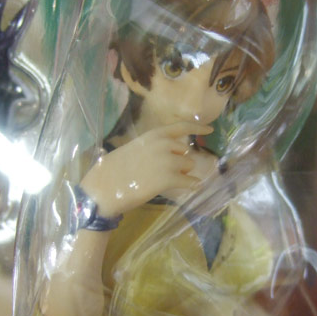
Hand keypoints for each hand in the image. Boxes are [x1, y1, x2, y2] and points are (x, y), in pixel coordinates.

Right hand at [80, 122, 212, 215]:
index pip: (180, 127)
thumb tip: (169, 154)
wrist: (105, 186)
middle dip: (180, 162)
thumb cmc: (115, 169)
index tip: (210, 130)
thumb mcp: (134, 149)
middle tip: (167, 172)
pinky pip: (190, 181)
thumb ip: (152, 148)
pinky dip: (193, 185)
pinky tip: (192, 188)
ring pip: (188, 166)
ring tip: (168, 182)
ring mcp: (167, 161)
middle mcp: (163, 145)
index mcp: (153, 136)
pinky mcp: (168, 179)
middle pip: (185, 153)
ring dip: (183, 174)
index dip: (198, 128)